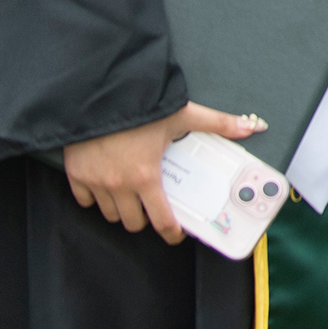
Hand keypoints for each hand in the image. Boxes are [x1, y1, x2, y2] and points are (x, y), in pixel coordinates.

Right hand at [62, 101, 261, 243]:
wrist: (99, 93)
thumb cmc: (141, 106)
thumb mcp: (182, 114)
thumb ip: (218, 123)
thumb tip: (252, 127)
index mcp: (145, 177)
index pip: (160, 220)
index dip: (171, 233)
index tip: (176, 234)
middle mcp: (118, 186)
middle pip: (132, 223)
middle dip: (145, 219)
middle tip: (153, 205)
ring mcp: (94, 183)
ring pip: (109, 215)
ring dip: (122, 210)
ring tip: (132, 195)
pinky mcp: (75, 175)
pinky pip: (84, 200)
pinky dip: (95, 198)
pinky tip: (106, 185)